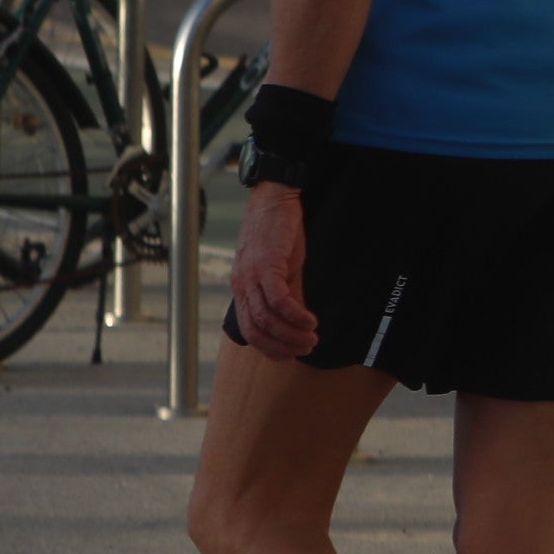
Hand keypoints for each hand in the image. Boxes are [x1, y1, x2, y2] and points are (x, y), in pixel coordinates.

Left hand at [228, 181, 318, 357]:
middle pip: (255, 330)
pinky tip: (310, 321)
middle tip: (306, 349)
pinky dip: (294, 315)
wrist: (274, 199)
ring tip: (312, 337)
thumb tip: (297, 323)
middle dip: (281, 347)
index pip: (249, 330)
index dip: (270, 348)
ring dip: (291, 334)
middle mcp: (241, 285)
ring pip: (266, 318)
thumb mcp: (283, 271)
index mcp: (242, 289)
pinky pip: (278, 298)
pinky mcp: (267, 264)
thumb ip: (288, 296)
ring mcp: (251, 275)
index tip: (292, 354)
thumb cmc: (278, 235)